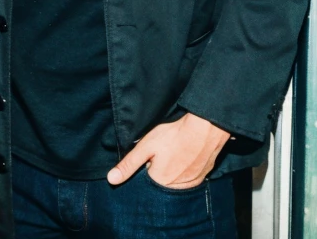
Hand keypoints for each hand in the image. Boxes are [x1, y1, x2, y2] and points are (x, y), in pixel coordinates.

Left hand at [107, 113, 230, 188]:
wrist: (205, 129)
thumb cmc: (173, 135)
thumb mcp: (146, 146)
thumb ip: (129, 164)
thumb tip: (111, 179)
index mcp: (160, 183)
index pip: (145, 179)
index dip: (146, 164)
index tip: (150, 154)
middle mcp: (176, 189)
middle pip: (161, 181)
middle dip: (159, 168)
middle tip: (164, 151)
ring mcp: (191, 184)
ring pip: (175, 180)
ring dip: (172, 169)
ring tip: (174, 152)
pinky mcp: (202, 177)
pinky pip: (188, 178)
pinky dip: (184, 169)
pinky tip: (184, 155)